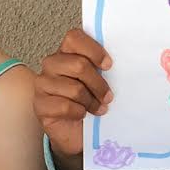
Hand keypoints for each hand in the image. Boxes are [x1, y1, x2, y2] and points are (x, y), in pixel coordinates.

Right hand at [33, 28, 112, 169]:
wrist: (77, 132)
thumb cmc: (90, 102)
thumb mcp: (99, 82)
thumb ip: (104, 69)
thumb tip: (129, 62)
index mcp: (67, 52)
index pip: (74, 37)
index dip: (93, 50)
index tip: (108, 66)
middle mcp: (52, 64)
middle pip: (78, 65)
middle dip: (98, 83)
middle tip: (108, 96)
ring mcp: (43, 84)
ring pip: (73, 88)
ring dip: (91, 101)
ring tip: (98, 108)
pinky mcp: (40, 104)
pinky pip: (64, 106)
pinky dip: (79, 112)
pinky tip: (82, 114)